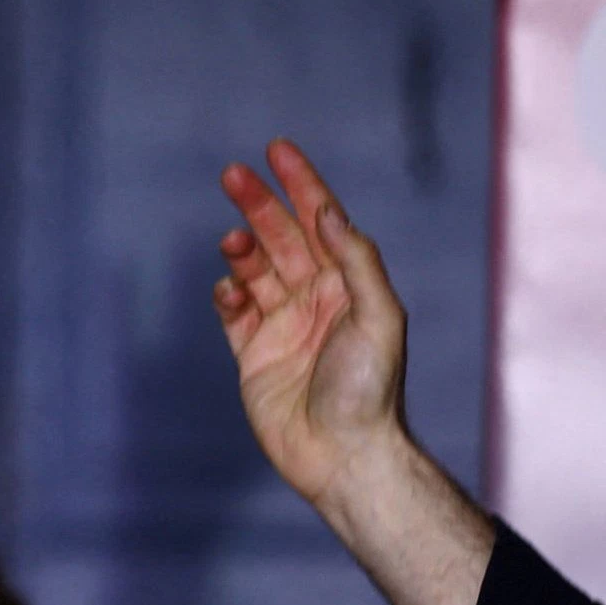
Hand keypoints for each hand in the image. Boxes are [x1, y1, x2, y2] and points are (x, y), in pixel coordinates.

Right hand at [210, 139, 414, 506]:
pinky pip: (233, 311)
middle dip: (259, 203)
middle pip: (282, 238)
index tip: (278, 150)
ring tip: (231, 239)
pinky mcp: (253, 354)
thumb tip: (329, 212)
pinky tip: (227, 288)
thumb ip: (356, 261)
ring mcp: (282, 326)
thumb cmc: (369, 389)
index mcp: (348, 287)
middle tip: (233, 173)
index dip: (301, 184)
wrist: (342, 454)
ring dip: (241, 248)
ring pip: (255, 270)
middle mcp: (315, 300)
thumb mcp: (378, 316)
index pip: (322, 223)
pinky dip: (227, 293)